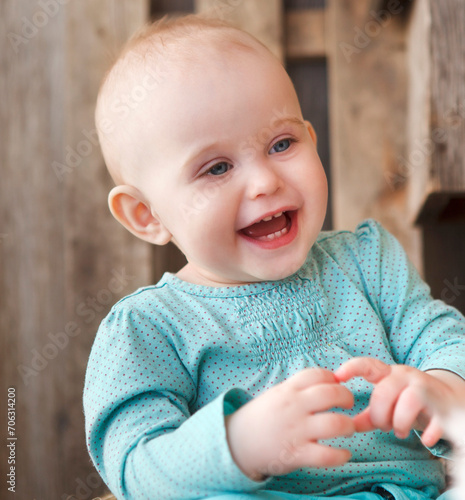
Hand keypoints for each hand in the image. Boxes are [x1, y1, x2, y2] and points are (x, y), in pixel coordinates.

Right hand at [225, 368, 354, 479]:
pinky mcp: (297, 454)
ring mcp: (296, 430)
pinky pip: (327, 455)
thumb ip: (299, 387)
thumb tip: (327, 381)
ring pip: (335, 424)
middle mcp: (294, 407)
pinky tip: (344, 454)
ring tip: (348, 428)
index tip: (336, 385)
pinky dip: (341, 456)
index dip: (333, 378)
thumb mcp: (277, 393)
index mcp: (288, 390)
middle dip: (347, 397)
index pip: (318, 374)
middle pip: (331, 394)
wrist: (238, 442)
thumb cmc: (262, 416)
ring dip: (348, 426)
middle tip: (348, 405)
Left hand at [334, 357, 464, 447]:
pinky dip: (429, 433)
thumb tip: (349, 426)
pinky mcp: (443, 409)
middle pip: (384, 392)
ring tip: (399, 431)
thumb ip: (368, 415)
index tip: (337, 377)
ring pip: (409, 400)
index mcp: (388, 374)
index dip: (351, 368)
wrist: (449, 400)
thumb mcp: (388, 402)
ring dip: (400, 421)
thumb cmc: (409, 401)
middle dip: (379, 414)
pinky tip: (425, 440)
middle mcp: (406, 377)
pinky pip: (436, 421)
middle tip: (383, 425)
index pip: (367, 364)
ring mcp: (426, 390)